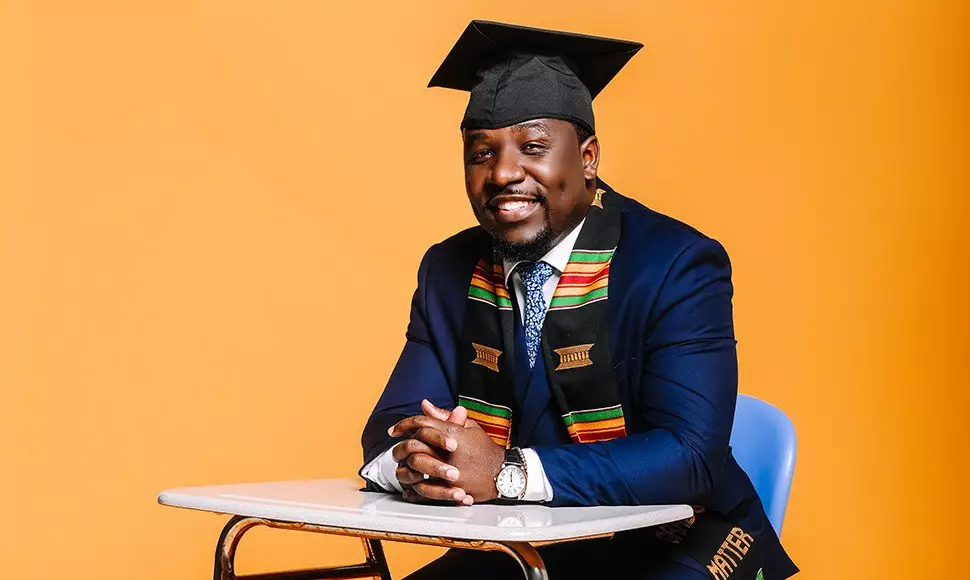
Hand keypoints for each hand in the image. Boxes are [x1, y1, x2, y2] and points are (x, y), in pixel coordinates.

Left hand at [389, 400, 505, 503]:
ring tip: (401, 466)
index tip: (393, 430)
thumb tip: (425, 405)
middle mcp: (447, 451)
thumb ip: (445, 416)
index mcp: (452, 433)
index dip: (404, 424)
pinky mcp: (449, 488)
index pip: (421, 423)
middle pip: (414, 444)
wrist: (502, 472)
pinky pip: (423, 489)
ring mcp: (448, 471)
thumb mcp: (469, 427)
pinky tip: (408, 487)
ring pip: (415, 467)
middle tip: (395, 448)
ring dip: (405, 466)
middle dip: (401, 445)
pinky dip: (413, 489)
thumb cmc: (485, 449)